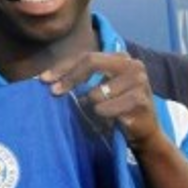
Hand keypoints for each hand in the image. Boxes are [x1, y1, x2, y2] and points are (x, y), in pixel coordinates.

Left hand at [39, 52, 162, 152]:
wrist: (143, 131)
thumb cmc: (116, 108)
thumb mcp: (98, 90)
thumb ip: (79, 79)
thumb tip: (45, 79)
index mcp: (120, 57)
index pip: (85, 56)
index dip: (63, 68)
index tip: (43, 79)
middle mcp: (132, 64)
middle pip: (91, 62)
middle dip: (70, 78)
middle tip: (54, 92)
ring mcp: (139, 80)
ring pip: (96, 92)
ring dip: (91, 105)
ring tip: (99, 112)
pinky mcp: (140, 99)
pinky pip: (105, 108)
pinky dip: (101, 115)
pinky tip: (111, 119)